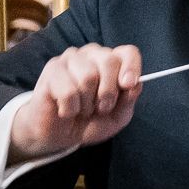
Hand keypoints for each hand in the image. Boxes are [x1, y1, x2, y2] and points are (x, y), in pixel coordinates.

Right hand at [8, 43, 142, 161]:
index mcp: (110, 61)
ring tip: (81, 110)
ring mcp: (70, 59)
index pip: (128, 52)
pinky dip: (70, 108)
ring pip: (88, 76)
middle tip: (101, 108)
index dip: (131, 67)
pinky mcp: (52, 70)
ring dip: (87, 103)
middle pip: (109, 61)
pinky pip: (68, 90)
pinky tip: (66, 110)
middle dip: (108, 92)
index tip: (128, 85)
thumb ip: (128, 100)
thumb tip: (135, 84)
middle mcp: (91, 55)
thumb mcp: (117, 117)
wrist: (59, 136)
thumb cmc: (90, 121)